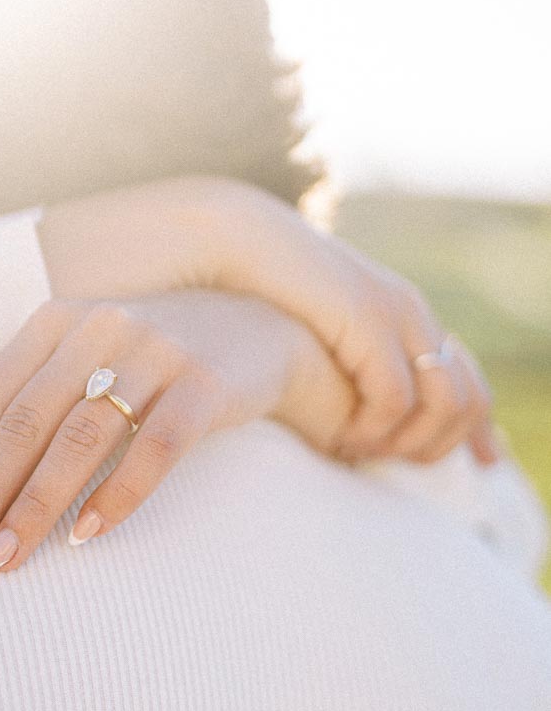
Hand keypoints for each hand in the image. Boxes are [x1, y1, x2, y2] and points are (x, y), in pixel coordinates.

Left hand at [0, 292, 353, 573]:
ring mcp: (156, 353)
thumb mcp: (71, 358)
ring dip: (37, 505)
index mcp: (53, 323)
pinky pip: (158, 445)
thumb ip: (3, 391)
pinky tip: (89, 536)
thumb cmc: (146, 357)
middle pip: (26, 422)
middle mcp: (97, 329)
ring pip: (82, 437)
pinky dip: (120, 493)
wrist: (257, 323)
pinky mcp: (207, 384)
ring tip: (3, 559)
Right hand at [183, 178, 497, 465]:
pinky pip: (394, 397)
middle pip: (469, 399)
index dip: (474, 430)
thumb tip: (347, 414)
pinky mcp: (368, 321)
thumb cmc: (265, 293)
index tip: (466, 463)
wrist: (238, 242)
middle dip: (442, 445)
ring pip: (444, 403)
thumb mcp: (321, 332)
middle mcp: (413, 313)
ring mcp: (396, 314)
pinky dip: (374, 430)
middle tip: (397, 468)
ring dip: (409, 442)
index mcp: (407, 315)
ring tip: (364, 455)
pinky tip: (343, 439)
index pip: (468, 381)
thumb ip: (346, 365)